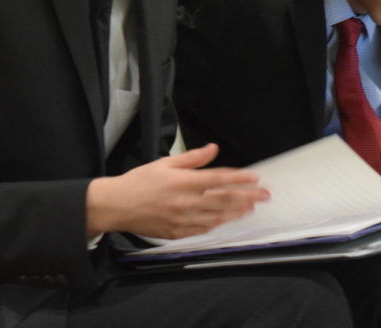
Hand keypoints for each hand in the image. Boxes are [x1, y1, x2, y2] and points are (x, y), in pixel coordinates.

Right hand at [86, 143, 269, 238]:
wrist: (116, 206)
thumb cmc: (138, 182)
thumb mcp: (165, 163)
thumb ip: (192, 158)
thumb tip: (212, 149)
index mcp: (183, 182)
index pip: (219, 179)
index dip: (239, 179)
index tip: (255, 177)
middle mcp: (186, 202)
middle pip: (223, 199)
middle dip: (247, 196)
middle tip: (264, 195)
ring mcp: (183, 219)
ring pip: (217, 216)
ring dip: (237, 211)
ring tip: (251, 207)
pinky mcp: (177, 232)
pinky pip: (203, 229)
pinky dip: (218, 224)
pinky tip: (227, 220)